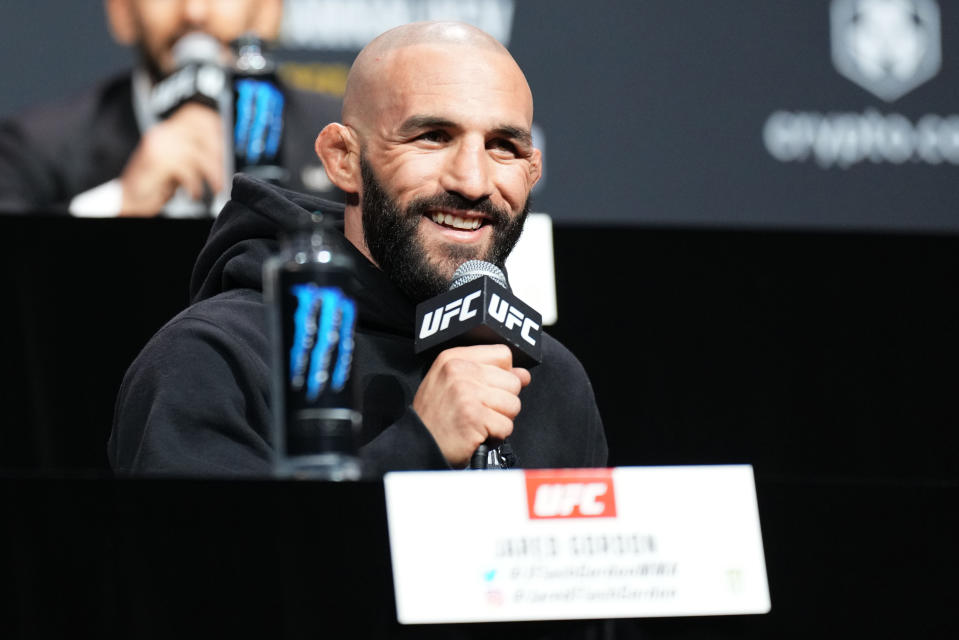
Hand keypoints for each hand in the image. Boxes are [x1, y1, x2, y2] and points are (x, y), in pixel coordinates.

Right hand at [118, 103, 224, 216]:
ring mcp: (159, 146)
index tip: (229, 149)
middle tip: (225, 174)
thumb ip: (196, 156)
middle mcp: (163, 134)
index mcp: (169, 131)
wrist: (129, 199)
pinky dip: (195, 185)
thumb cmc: (155, 184)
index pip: (199, 120)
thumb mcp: (181, 166)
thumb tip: (222, 155)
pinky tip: (194, 194)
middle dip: (219, 156)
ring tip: (216, 188)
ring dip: (212, 174)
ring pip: (198, 154)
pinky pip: (187, 170)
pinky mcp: (157, 161)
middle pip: (202, 135)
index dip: (217, 132)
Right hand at [413, 344, 531, 467]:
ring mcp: (466, 393)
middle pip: (512, 382)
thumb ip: (490, 374)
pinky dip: (496, 436)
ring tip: (478, 422)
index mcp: (454, 358)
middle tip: (478, 411)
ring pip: (513, 404)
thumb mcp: (455, 384)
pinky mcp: (474, 417)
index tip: (487, 389)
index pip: (503, 354)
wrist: (418, 445)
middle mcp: (459, 370)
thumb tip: (523, 374)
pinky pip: (506, 426)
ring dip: (500, 420)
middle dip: (502, 402)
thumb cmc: (436, 417)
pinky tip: (477, 434)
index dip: (502, 375)